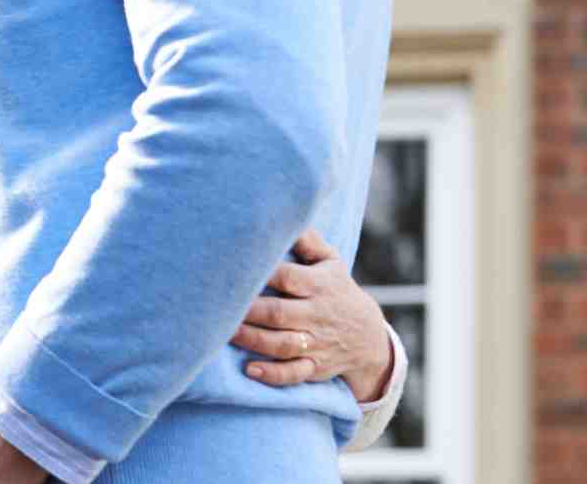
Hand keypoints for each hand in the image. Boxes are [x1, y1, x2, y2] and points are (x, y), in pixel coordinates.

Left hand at [231, 228, 393, 400]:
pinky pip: (294, 374)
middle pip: (279, 313)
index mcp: (318, 285)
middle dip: (249, 311)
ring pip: (282, 344)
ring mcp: (316, 344)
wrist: (369, 337)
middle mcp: (316, 315)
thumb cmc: (337, 290)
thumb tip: (286, 211)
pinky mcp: (314, 368)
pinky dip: (273, 375)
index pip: (289, 278)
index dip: (263, 273)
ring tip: (224, 333)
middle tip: (216, 305)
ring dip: (252, 340)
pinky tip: (250, 370)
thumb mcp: (330, 262)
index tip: (233, 268)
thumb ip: (307, 240)